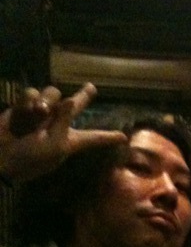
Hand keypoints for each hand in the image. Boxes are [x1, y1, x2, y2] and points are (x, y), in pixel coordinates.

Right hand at [0, 83, 126, 180]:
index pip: (94, 137)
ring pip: (53, 94)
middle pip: (75, 106)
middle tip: (91, 88)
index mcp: (71, 140)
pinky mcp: (23, 108)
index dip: (107, 137)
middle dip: (83, 96)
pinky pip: (32, 94)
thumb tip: (71, 99)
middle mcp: (59, 125)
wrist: (1, 157)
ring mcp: (41, 115)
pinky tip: (26, 110)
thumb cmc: (32, 158)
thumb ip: (65, 121)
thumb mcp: (56, 145)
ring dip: (48, 99)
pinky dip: (29, 99)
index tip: (123, 138)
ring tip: (39, 112)